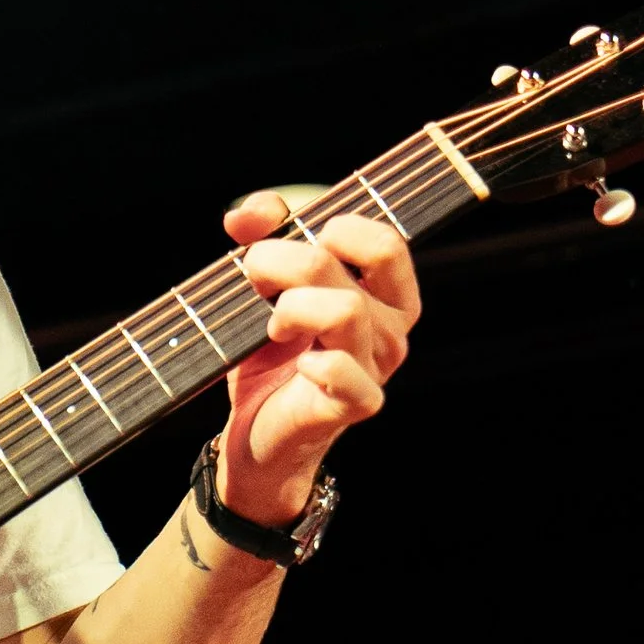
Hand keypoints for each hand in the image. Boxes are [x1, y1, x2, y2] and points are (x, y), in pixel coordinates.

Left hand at [217, 195, 419, 526]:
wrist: (254, 431)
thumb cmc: (270, 357)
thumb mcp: (263, 289)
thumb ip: (261, 238)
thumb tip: (252, 212)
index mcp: (383, 296)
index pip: (386, 242)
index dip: (334, 228)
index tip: (291, 244)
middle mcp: (391, 329)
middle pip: (350, 264)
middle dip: (287, 258)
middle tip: (255, 279)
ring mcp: (377, 368)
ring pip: (347, 310)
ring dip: (292, 308)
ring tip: (272, 327)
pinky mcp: (357, 405)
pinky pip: (345, 371)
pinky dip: (315, 362)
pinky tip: (298, 365)